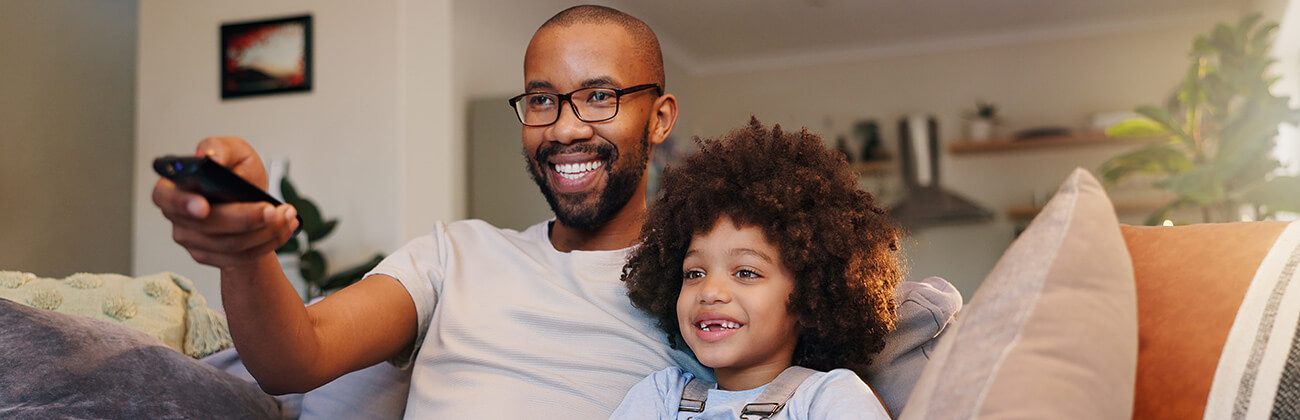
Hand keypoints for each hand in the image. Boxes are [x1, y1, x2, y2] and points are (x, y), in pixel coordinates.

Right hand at [152, 137, 298, 268]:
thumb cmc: (237, 173)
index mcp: (174, 186)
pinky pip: (241, 257)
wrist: (252, 200)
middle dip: (245, 218)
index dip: (183, 203)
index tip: (204, 206)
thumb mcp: (234, 151)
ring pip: (229, 244)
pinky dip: (268, 242)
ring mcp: (192, 240)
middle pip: (207, 225)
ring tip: (287, 215)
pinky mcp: (210, 256)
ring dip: (265, 231)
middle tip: (273, 210)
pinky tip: (284, 228)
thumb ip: (221, 148)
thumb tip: (210, 156)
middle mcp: (178, 216)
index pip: (166, 197)